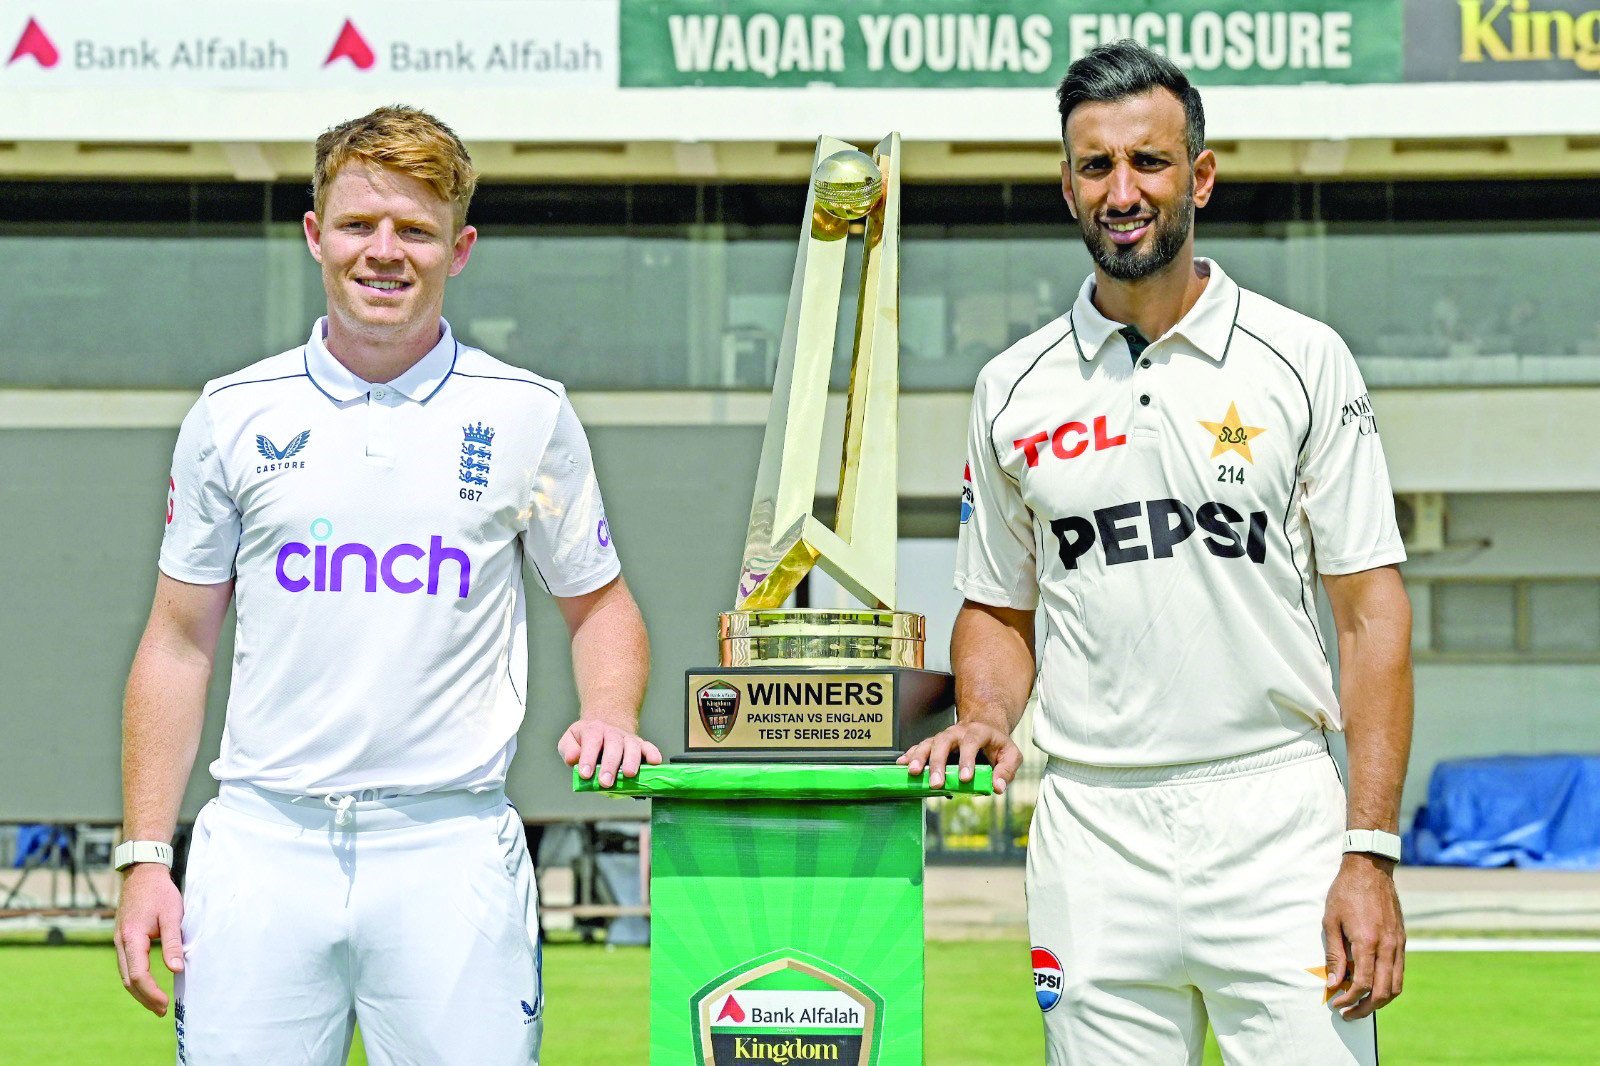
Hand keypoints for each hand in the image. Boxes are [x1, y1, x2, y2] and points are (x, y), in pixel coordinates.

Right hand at [113, 863, 184, 1015]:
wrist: (142, 873)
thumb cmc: (160, 893)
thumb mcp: (172, 915)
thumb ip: (173, 942)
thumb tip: (176, 970)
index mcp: (132, 938)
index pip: (138, 975)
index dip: (151, 993)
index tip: (165, 1004)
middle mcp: (120, 942)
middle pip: (128, 980)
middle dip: (145, 998)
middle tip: (162, 1011)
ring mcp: (119, 941)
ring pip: (125, 974)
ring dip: (140, 991)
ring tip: (156, 1004)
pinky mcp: (123, 939)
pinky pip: (126, 965)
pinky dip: (136, 979)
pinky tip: (148, 985)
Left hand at [558, 718, 661, 787]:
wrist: (606, 725)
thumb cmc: (585, 739)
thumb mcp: (571, 739)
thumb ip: (568, 749)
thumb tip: (572, 759)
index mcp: (593, 730)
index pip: (591, 741)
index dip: (588, 757)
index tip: (585, 774)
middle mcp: (612, 733)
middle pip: (613, 745)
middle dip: (610, 765)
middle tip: (606, 782)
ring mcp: (628, 739)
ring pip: (632, 746)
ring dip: (632, 761)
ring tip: (629, 775)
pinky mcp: (640, 745)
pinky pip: (648, 747)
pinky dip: (653, 753)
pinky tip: (655, 762)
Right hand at [897, 721, 1022, 794]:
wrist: (983, 725)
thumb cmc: (996, 744)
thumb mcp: (1011, 755)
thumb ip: (1007, 770)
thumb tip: (997, 787)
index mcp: (978, 732)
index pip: (971, 743)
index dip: (967, 760)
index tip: (965, 778)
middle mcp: (957, 732)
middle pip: (944, 743)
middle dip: (938, 764)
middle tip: (936, 783)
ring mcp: (943, 737)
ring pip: (928, 744)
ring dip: (920, 758)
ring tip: (913, 773)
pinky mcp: (933, 744)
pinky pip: (919, 748)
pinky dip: (910, 756)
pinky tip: (902, 765)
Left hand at [1323, 853, 1405, 1018]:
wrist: (1370, 868)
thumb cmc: (1345, 892)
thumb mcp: (1331, 921)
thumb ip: (1334, 955)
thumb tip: (1333, 983)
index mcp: (1367, 942)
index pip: (1362, 984)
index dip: (1349, 999)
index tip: (1336, 1003)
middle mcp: (1387, 946)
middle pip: (1383, 992)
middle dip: (1366, 1008)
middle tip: (1349, 1014)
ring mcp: (1398, 944)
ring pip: (1396, 986)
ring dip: (1380, 1001)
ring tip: (1362, 1005)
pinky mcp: (1402, 940)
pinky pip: (1400, 971)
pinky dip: (1389, 985)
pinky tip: (1373, 985)